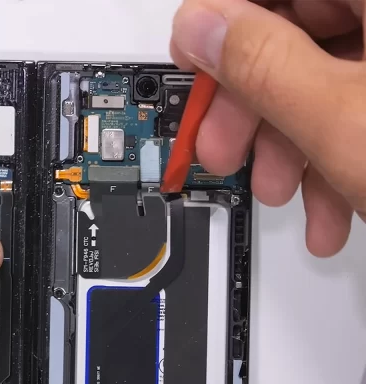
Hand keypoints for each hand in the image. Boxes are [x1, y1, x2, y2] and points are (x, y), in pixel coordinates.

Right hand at [171, 0, 365, 256]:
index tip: (191, 57)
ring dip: (288, 146)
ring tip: (280, 192)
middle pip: (297, 33)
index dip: (222, 16)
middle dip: (252, 105)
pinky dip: (332, 158)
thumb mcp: (343, 122)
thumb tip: (201, 31)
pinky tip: (329, 207)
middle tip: (223, 148)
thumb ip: (264, 68)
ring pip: (325, 82)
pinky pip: (356, 111)